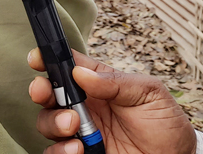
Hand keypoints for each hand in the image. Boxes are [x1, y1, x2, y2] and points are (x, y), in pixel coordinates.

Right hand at [28, 48, 195, 153]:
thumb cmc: (165, 124)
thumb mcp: (149, 93)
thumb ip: (115, 82)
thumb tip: (80, 73)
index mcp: (98, 84)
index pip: (67, 66)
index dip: (48, 59)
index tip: (37, 59)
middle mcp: (84, 107)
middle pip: (49, 93)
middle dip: (41, 90)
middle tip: (46, 93)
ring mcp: (81, 132)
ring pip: (47, 122)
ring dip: (53, 122)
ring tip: (72, 126)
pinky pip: (55, 152)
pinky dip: (60, 150)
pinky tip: (78, 149)